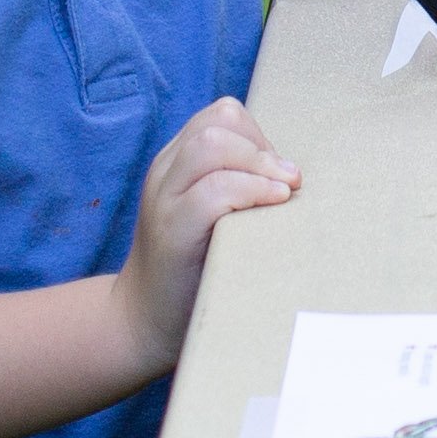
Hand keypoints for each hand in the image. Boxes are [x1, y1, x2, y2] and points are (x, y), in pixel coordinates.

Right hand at [120, 100, 299, 373]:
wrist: (142, 321)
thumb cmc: (192, 268)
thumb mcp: (210, 215)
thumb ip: (235, 185)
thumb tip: (294, 174)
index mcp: (175, 164)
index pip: (219, 116)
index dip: (257, 135)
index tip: (277, 172)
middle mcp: (165, 174)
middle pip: (216, 123)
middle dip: (262, 147)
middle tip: (289, 182)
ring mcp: (163, 201)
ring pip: (211, 146)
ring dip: (258, 164)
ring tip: (284, 191)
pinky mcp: (171, 233)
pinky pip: (211, 192)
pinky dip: (250, 191)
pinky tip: (273, 204)